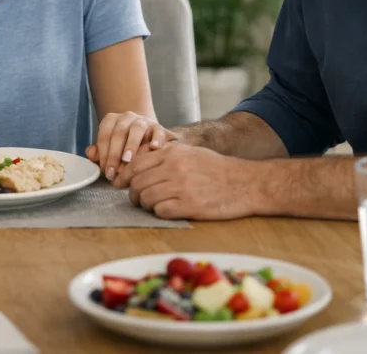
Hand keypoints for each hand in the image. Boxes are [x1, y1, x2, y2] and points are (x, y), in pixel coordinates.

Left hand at [85, 111, 176, 181]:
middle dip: (115, 153)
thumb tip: (91, 154)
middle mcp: (127, 117)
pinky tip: (154, 148)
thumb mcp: (109, 150)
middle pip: (119, 133)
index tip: (107, 171)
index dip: (104, 154)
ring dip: (131, 145)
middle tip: (115, 172)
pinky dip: (156, 138)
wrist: (146, 138)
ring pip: (137, 129)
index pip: (105, 135)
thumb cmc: (123, 148)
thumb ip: (99, 153)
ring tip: (128, 160)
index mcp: (112, 120)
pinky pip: (158, 130)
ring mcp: (144, 121)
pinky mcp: (159, 127)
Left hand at [125, 142, 261, 219]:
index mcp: (173, 153)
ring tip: (152, 206)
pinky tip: (167, 210)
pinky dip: (159, 213)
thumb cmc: (219, 169)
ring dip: (145, 205)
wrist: (246, 183)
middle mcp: (174, 168)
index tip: (120, 184)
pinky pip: (160, 211)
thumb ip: (167, 157)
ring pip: (146, 198)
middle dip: (133, 194)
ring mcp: (181, 187)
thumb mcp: (192, 153)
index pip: (137, 164)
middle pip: (138, 183)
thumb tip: (140, 168)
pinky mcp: (188, 206)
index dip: (125, 176)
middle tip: (137, 199)